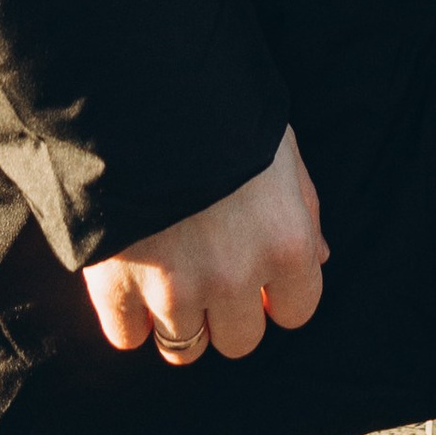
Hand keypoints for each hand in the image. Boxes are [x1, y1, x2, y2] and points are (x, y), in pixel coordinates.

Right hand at [80, 126, 327, 365]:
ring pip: (183, 348)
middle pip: (239, 340)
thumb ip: (303, 209)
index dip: (276, 294)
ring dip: (178, 319)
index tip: (258, 274)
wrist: (142, 86)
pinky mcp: (118, 290)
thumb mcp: (281, 150)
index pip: (296, 311)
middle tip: (207, 269)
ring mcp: (174, 290)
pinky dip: (128, 317)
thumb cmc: (223, 110)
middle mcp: (235, 277)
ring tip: (167, 273)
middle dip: (227, 311)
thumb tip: (317, 260)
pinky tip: (130, 276)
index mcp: (286, 244)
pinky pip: (128, 338)